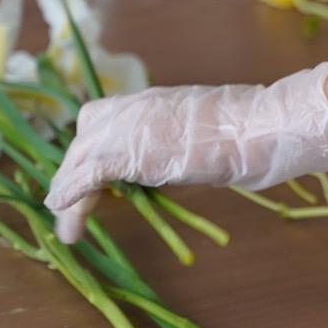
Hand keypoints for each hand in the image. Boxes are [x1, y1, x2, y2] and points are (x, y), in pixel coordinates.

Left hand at [43, 52, 327, 241]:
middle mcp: (137, 107)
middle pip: (86, 134)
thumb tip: (188, 159)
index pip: (108, 116)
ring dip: (69, 193)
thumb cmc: (253, 132)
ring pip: (81, 158)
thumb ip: (186, 142)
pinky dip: (72, 198)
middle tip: (69, 204)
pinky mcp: (129, 152)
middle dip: (74, 169)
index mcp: (156, 100)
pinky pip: (87, 177)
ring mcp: (130, 127)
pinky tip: (67, 221)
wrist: (260, 128)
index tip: (93, 177)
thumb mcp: (212, 131)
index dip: (94, 146)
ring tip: (66, 226)